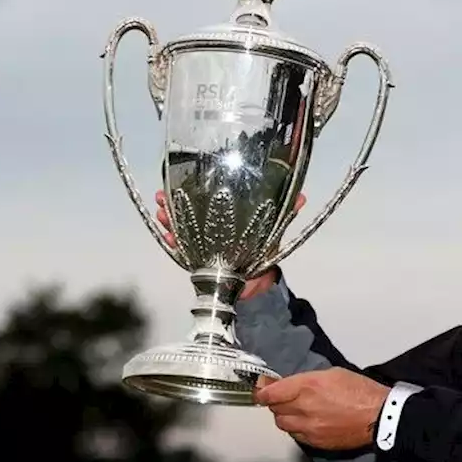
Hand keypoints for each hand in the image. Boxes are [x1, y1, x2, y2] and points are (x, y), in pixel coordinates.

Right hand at [155, 190, 305, 299]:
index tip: (182, 176)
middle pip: (188, 209)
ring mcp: (203, 242)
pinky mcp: (198, 258)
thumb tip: (301, 197)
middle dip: (174, 201)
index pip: (208, 197)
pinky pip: (182, 248)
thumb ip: (284, 214)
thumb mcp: (273, 231)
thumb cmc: (263, 253)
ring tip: (160, 210)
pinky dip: (173, 240)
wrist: (257, 285)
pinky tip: (167, 234)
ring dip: (169, 218)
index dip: (195, 187)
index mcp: (228, 217)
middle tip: (162, 194)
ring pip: (181, 225)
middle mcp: (212, 226)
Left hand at [253, 368, 389, 450]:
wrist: (379, 415)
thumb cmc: (361, 391)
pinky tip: (307, 423)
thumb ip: (306, 380)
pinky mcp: (316, 441)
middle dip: (276, 403)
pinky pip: (296, 436)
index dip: (262, 391)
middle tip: (283, 398)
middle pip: (275, 409)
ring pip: (283, 424)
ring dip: (285, 417)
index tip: (261, 390)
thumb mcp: (332, 374)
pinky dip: (297, 429)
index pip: (271, 392)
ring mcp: (309, 427)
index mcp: (308, 386)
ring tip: (297, 412)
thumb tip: (289, 385)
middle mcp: (304, 408)